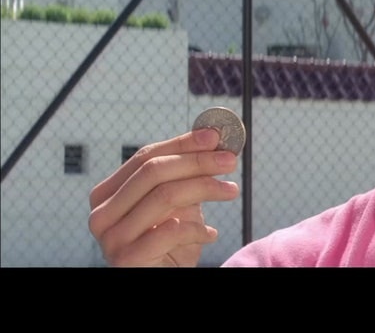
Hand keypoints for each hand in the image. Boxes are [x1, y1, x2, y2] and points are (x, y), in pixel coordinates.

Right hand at [88, 128, 239, 266]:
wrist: (162, 280)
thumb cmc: (171, 243)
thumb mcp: (177, 204)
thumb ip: (186, 174)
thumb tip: (213, 138)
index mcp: (107, 194)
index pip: (145, 157)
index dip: (182, 144)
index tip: (215, 136)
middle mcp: (102, 214)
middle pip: (153, 172)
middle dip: (197, 161)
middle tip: (230, 160)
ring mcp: (111, 238)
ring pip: (164, 196)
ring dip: (205, 188)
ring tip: (231, 191)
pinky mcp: (127, 260)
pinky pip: (171, 230)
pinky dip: (198, 228)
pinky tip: (210, 233)